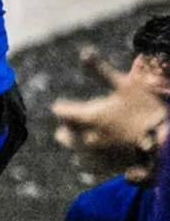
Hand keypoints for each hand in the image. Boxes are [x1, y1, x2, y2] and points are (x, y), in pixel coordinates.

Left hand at [53, 48, 168, 181]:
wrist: (168, 142)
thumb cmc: (148, 109)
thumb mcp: (125, 84)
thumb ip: (100, 70)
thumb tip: (84, 51)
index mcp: (87, 117)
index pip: (60, 112)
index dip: (64, 107)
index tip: (68, 105)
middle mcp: (87, 139)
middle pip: (62, 136)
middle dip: (68, 128)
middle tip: (79, 122)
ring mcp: (99, 157)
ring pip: (75, 154)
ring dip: (78, 146)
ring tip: (90, 138)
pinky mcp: (111, 169)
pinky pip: (90, 168)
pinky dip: (90, 161)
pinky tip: (100, 154)